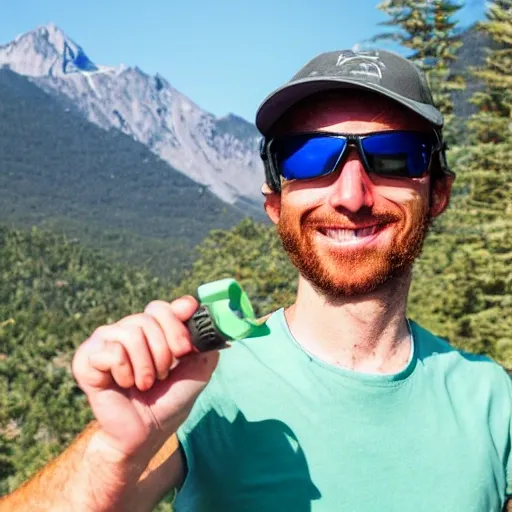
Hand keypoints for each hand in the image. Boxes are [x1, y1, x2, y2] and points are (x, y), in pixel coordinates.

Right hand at [72, 296, 218, 462]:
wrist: (144, 434)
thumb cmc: (168, 402)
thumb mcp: (196, 372)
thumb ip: (204, 345)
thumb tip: (209, 320)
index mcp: (150, 330)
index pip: (161, 307)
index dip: (176, 321)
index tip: (184, 347)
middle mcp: (126, 330)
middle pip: (149, 317)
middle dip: (164, 350)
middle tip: (164, 374)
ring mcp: (104, 341)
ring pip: (131, 332)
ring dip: (146, 366)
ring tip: (145, 384)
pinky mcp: (86, 358)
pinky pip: (112, 351)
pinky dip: (125, 373)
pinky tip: (124, 385)